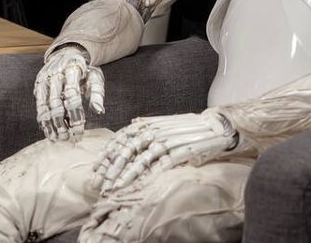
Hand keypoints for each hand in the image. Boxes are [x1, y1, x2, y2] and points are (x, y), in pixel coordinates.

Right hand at [34, 44, 104, 140]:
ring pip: (44, 105)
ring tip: (56, 139)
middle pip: (55, 102)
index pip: (72, 95)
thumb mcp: (95, 77)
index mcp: (72, 69)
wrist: (67, 54)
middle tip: (67, 138)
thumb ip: (97, 93)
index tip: (79, 130)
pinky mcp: (38, 85)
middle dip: (61, 122)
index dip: (75, 114)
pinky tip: (48, 131)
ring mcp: (44, 79)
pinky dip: (42, 119)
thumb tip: (99, 111)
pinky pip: (39, 105)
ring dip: (50, 124)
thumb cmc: (84, 71)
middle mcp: (55, 74)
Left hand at [91, 110, 236, 192]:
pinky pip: (158, 166)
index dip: (106, 155)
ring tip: (115, 188)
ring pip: (139, 160)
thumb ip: (147, 124)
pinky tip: (138, 186)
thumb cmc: (187, 127)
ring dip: (125, 175)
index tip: (96, 169)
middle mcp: (153, 131)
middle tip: (100, 183)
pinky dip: (147, 176)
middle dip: (111, 168)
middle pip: (126, 151)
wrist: (214, 127)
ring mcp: (166, 142)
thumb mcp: (164, 122)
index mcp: (147, 124)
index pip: (120, 140)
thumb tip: (132, 123)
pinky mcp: (178, 152)